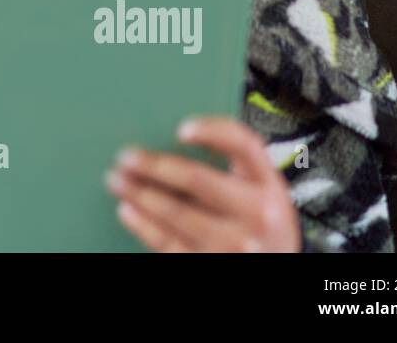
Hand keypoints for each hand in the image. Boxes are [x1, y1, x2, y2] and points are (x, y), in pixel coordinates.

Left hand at [104, 115, 300, 251]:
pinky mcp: (211, 264)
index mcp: (267, 184)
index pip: (244, 145)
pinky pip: (168, 243)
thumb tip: (169, 141)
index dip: (212, 131)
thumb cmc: (260, 223)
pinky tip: (127, 210)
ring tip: (117, 181)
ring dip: (139, 193)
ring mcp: (234, 244)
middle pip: (196, 179)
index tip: (181, 129)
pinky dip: (142, 224)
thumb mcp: (260, 190)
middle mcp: (256, 214)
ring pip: (175, 212)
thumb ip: (230, 165)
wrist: (279, 267)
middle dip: (154, 165)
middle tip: (126, 157)